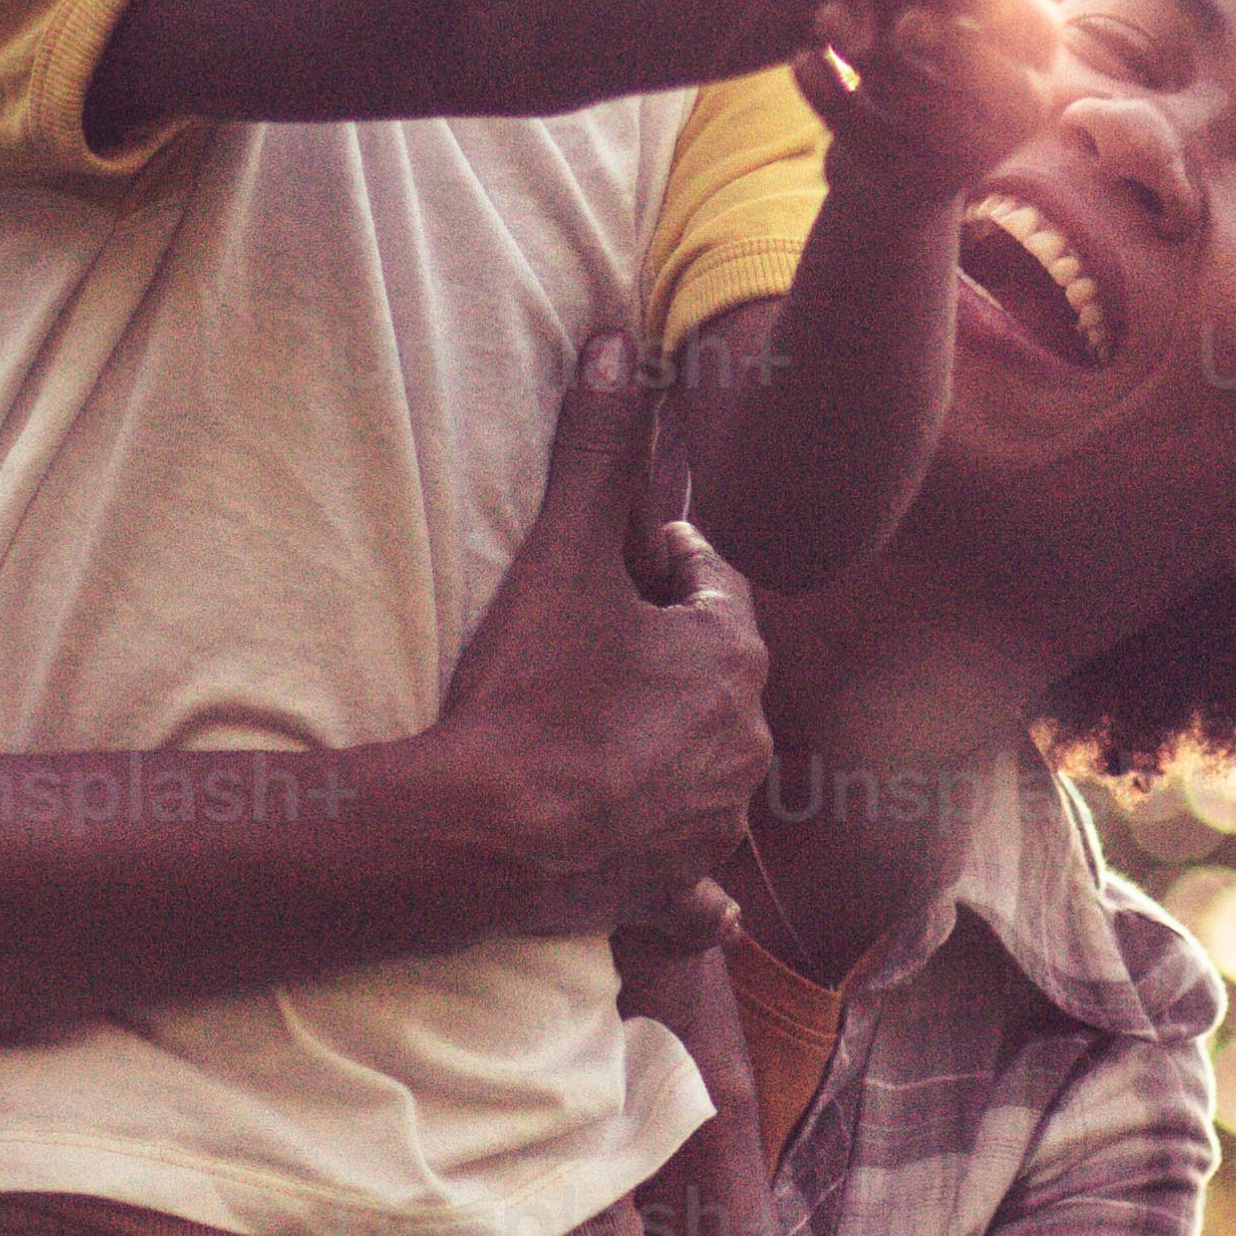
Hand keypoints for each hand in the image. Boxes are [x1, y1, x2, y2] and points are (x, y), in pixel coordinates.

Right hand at [411, 331, 767, 937]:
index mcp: (734, 655)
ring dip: (662, 752)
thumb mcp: (565, 552)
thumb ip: (598, 446)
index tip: (598, 569)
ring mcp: (714, 825)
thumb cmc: (532, 687)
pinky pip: (693, 887)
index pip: (705, 579)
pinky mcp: (674, 889)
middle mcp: (747, 741)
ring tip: (584, 739)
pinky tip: (686, 892)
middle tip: (577, 652)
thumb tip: (617, 343)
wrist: (487, 832)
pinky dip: (685, 885)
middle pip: (704, 673)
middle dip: (655, 656)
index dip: (646, 565)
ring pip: (701, 769)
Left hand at [791, 0, 1070, 197]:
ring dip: (866, 55)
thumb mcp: (944, 14)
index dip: (1011, 7)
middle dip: (950, 49)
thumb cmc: (930, 57)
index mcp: (1032, 63)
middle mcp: (1011, 115)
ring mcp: (964, 155)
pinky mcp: (908, 178)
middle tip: (906, 24)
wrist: (907, 160)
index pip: (1040, 32)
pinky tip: (803, 60)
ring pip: (920, 104)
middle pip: (1000, 85)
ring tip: (825, 17)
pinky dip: (827, 94)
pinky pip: (865, 136)